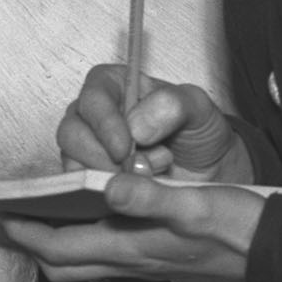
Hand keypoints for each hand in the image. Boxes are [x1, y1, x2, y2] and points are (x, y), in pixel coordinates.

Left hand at [0, 167, 265, 281]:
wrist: (275, 250)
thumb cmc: (237, 225)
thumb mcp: (193, 203)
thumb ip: (148, 197)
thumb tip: (104, 186)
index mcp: (128, 248)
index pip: (56, 247)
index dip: (22, 231)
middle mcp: (129, 262)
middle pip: (60, 263)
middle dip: (31, 241)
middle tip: (12, 212)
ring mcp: (141, 265)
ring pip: (81, 261)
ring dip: (56, 240)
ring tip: (41, 210)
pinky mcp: (155, 260)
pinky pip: (104, 256)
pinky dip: (85, 239)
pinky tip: (90, 214)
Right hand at [57, 64, 252, 181]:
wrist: (209, 170)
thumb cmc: (199, 132)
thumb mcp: (198, 108)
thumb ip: (172, 105)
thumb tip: (136, 128)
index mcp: (114, 86)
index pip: (93, 97)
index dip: (104, 123)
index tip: (125, 147)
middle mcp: (94, 116)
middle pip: (72, 133)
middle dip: (106, 157)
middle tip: (146, 167)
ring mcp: (87, 149)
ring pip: (73, 163)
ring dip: (109, 177)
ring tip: (150, 177)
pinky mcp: (89, 180)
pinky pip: (80, 189)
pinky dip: (106, 195)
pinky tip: (134, 193)